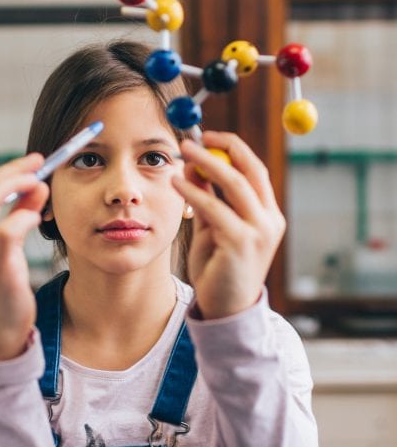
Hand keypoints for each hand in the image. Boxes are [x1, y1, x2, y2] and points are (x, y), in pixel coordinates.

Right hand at [0, 154, 48, 358]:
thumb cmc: (0, 288)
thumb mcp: (2, 249)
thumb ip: (18, 215)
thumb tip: (37, 186)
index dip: (6, 173)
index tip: (32, 163)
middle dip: (13, 172)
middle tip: (39, 164)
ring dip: (16, 184)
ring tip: (39, 182)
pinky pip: (8, 230)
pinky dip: (24, 216)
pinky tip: (37, 217)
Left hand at [171, 132, 284, 319]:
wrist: (226, 310)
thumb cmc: (218, 269)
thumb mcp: (212, 228)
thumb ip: (206, 198)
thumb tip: (191, 165)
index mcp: (268, 215)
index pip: (254, 170)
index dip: (233, 148)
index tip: (208, 135)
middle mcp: (270, 220)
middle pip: (248, 171)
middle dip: (220, 149)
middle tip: (192, 138)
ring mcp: (259, 232)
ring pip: (234, 184)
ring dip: (205, 163)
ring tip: (182, 152)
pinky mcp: (242, 244)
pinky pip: (215, 208)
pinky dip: (194, 192)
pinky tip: (177, 183)